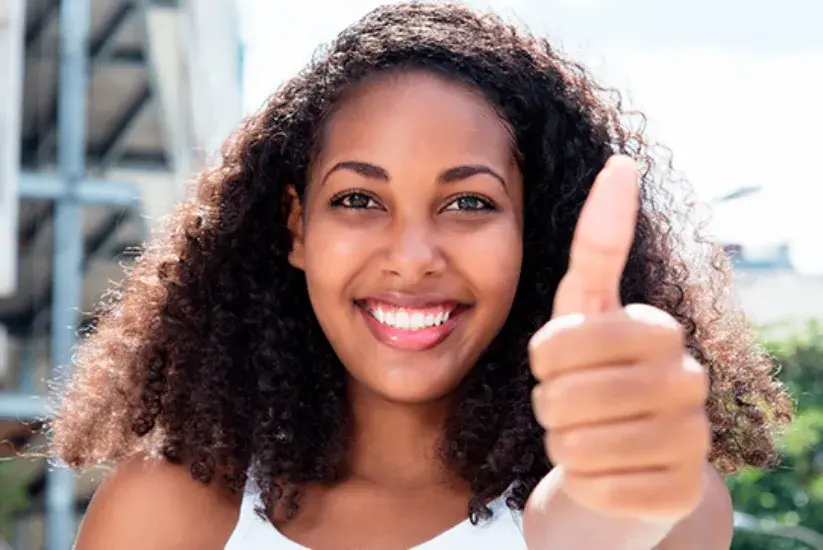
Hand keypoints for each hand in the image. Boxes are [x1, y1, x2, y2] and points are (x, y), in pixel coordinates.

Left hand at [528, 155, 709, 520]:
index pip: (561, 341)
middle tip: (568, 405)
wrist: (618, 461)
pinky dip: (581, 482)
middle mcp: (688, 380)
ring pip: (576, 444)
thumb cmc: (592, 378)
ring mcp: (691, 439)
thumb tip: (623, 161)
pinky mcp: (680, 492)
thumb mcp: (585, 312)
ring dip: (561, 442)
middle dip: (547, 404)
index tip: (558, 362)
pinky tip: (603, 473)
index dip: (544, 359)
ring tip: (584, 436)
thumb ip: (598, 244)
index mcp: (660, 330)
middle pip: (564, 395)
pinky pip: (595, 486)